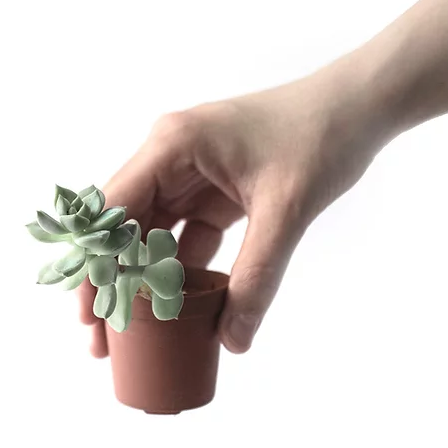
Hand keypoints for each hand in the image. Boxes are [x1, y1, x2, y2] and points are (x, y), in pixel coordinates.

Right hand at [79, 57, 387, 356]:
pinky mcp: (212, 189)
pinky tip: (178, 307)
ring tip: (132, 330)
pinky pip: (184, 236)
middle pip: (125, 227)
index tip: (88, 315)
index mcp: (173, 145)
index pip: (114, 209)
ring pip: (152, 234)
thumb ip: (257, 276)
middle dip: (113, 281)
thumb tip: (233, 340)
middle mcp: (170, 156)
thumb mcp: (285, 211)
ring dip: (144, 279)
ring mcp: (190, 173)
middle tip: (101, 337)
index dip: (95, 265)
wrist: (359, 107)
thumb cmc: (321, 137)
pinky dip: (181, 270)